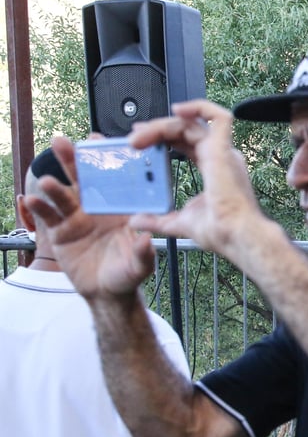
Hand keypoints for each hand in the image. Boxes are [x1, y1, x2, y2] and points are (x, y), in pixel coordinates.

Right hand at [26, 137, 154, 301]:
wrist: (105, 293)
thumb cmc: (127, 275)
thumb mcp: (140, 266)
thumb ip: (143, 253)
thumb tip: (146, 239)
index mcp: (120, 210)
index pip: (115, 182)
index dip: (108, 162)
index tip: (101, 144)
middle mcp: (97, 208)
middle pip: (84, 180)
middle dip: (73, 160)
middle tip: (63, 143)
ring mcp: (77, 218)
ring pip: (63, 195)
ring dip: (54, 186)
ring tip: (48, 181)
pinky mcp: (60, 231)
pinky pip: (48, 216)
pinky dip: (40, 207)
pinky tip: (32, 199)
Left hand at [125, 100, 265, 259]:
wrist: (236, 236)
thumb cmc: (221, 232)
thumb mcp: (178, 223)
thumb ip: (157, 220)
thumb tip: (135, 222)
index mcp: (214, 168)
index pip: (186, 142)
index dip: (163, 136)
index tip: (140, 140)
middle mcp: (221, 156)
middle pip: (185, 129)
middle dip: (157, 129)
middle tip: (133, 139)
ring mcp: (223, 151)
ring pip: (191, 122)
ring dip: (161, 124)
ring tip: (139, 135)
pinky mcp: (224, 149)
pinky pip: (218, 116)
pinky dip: (199, 107)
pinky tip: (176, 109)